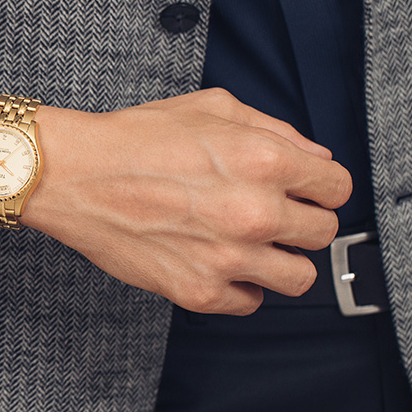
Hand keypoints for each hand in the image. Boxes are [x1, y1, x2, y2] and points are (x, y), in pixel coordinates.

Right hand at [22, 88, 351, 314]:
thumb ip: (275, 130)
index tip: (303, 193)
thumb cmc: (134, 139)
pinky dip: (240, 286)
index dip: (320, 188)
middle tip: (271, 215)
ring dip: (279, 260)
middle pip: (323, 234)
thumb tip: (315, 160)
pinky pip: (251, 303)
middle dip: (301, 222)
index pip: (337, 189)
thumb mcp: (209, 108)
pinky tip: (218, 262)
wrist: (74, 175)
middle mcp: (254, 212)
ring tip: (249, 245)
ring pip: (299, 278)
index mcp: (264, 160)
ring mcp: (227, 257)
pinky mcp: (199, 292)